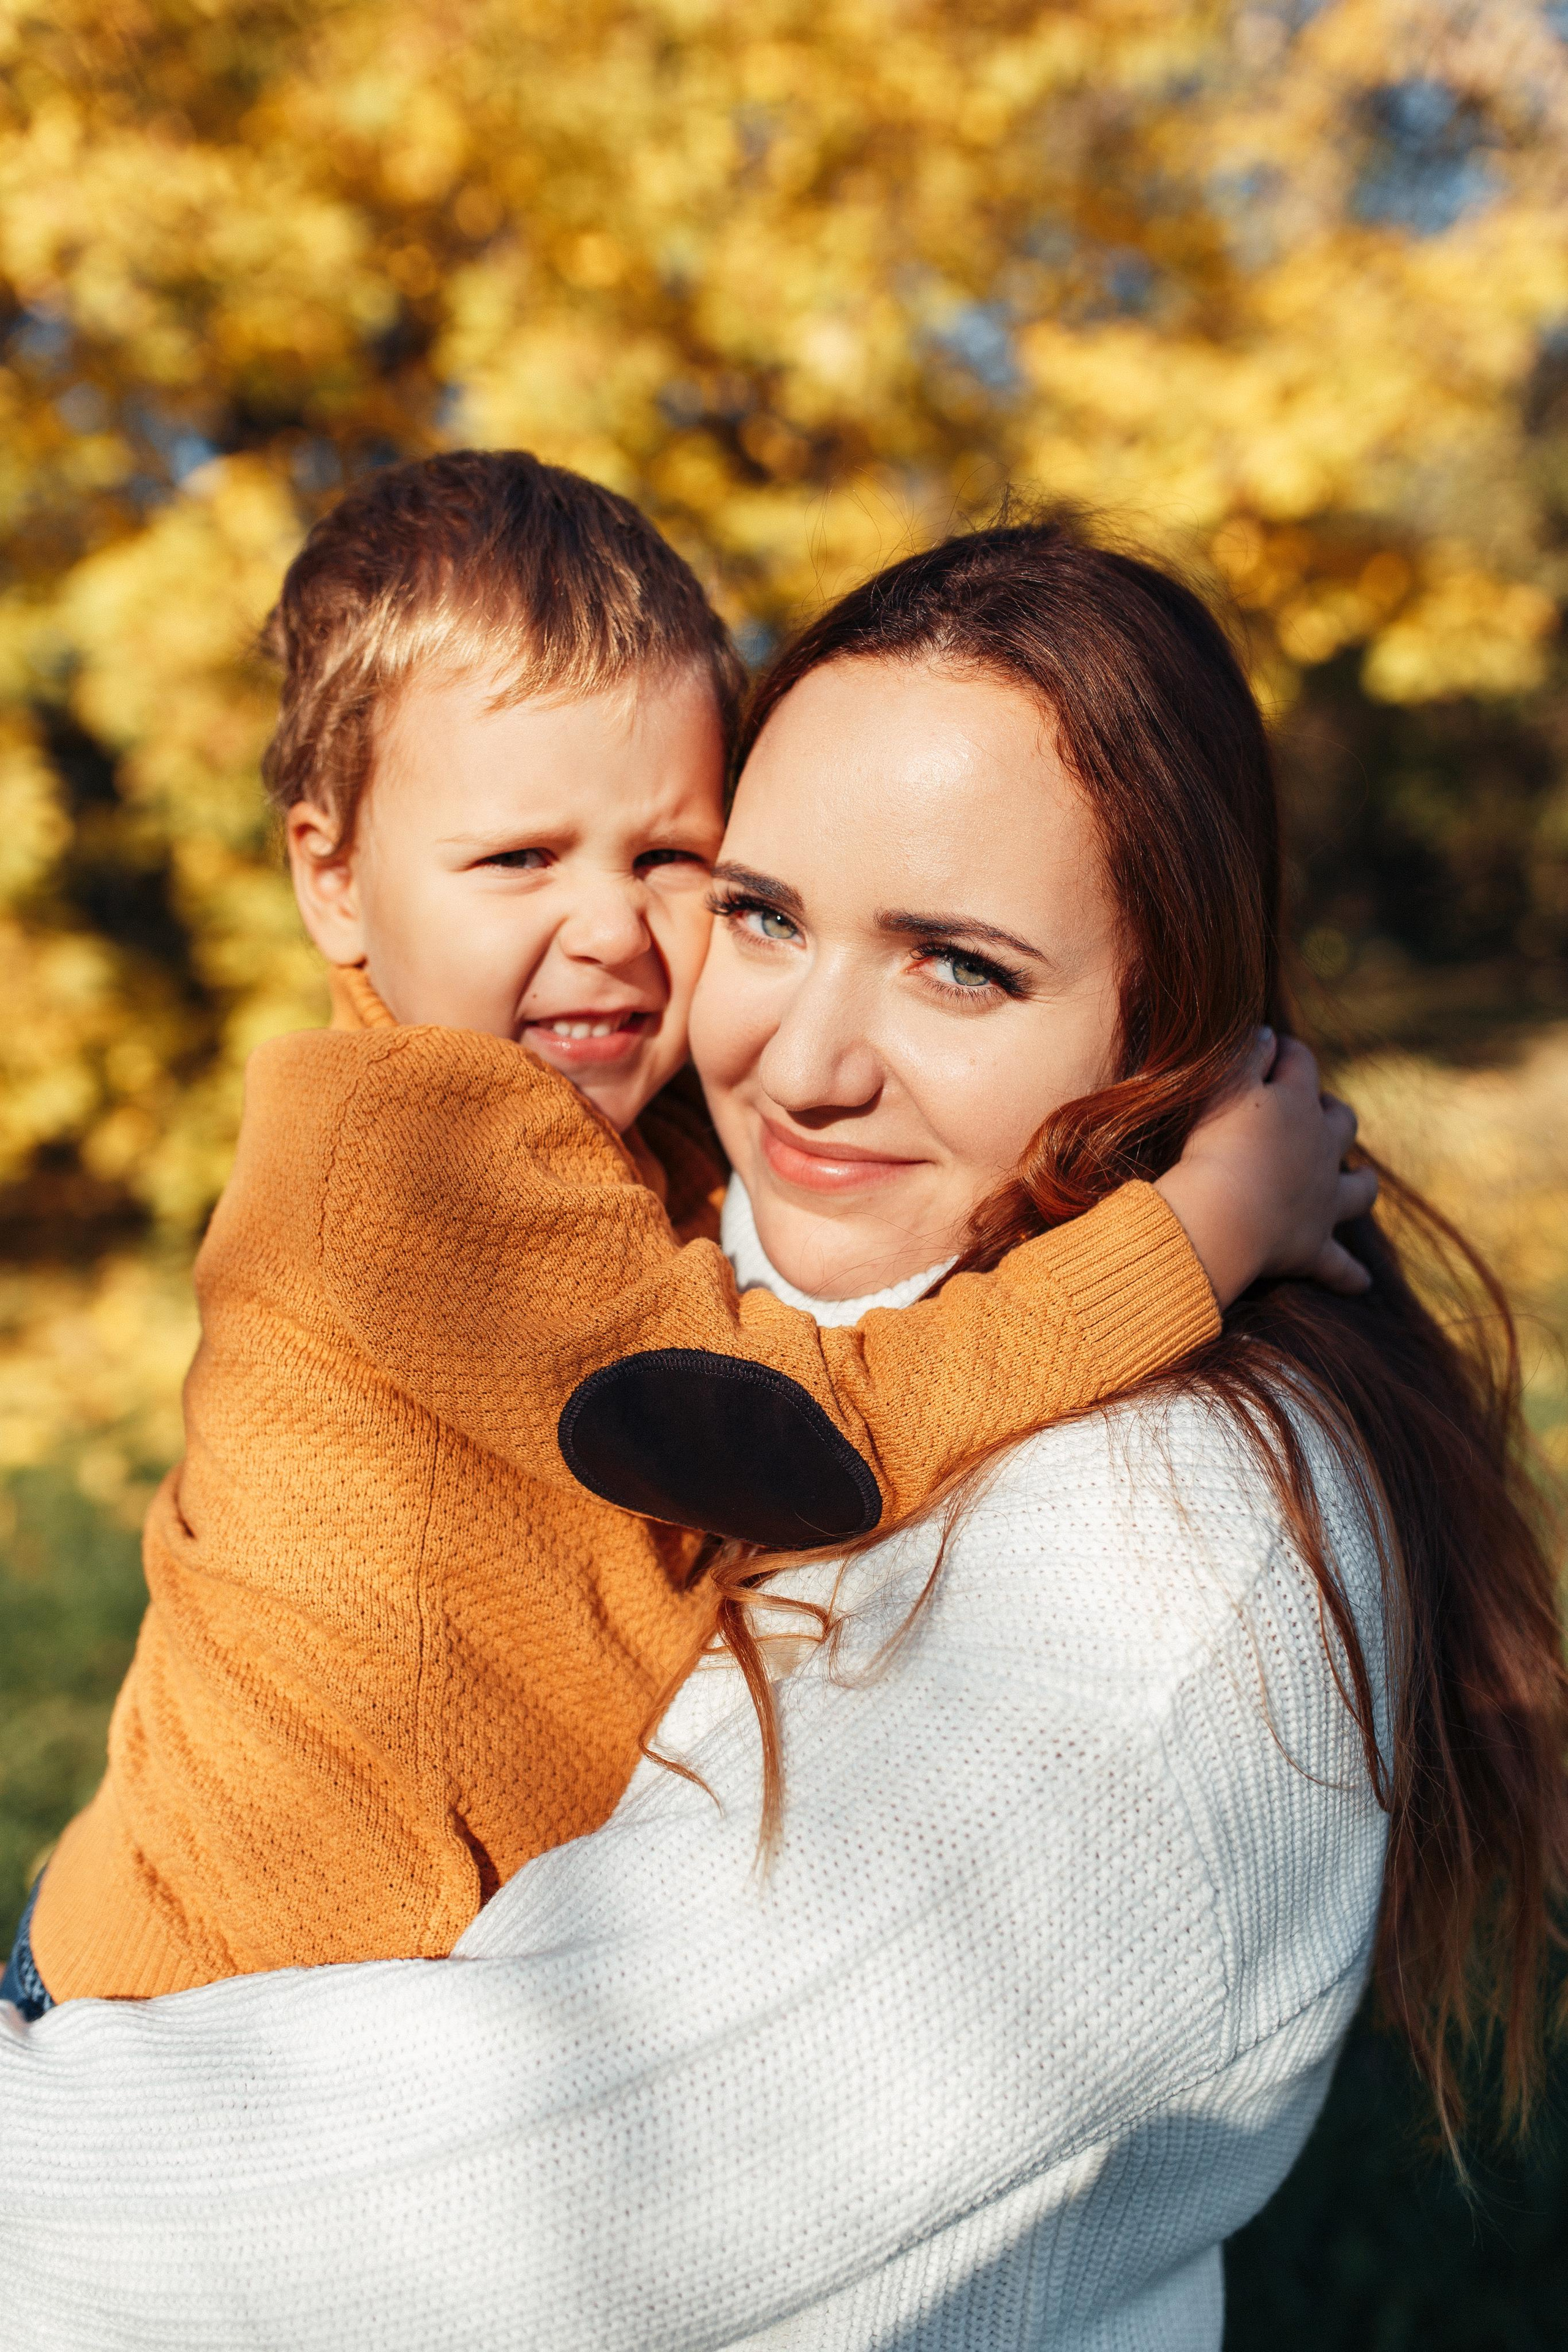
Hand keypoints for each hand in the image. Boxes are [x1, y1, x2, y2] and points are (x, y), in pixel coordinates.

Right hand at [1154, 1029, 1377, 1310]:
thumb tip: (1268, 1034)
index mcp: (1297, 1105)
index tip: (1270, 1050)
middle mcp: (1320, 1150)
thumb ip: (1244, 1053)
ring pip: (1357, 1189)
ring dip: (1359, 1183)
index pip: (1301, 1064)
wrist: (1221, 1215)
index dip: (1286, 1053)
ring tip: (1361, 1180)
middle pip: (1341, 1122)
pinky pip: (1338, 1266)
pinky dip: (1348, 1274)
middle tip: (1314, 1113)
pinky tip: (1360, 1283)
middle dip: (1331, 1113)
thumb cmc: (1214, 1144)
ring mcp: (1322, 1201)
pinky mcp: (1312, 1248)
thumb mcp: (1221, 1085)